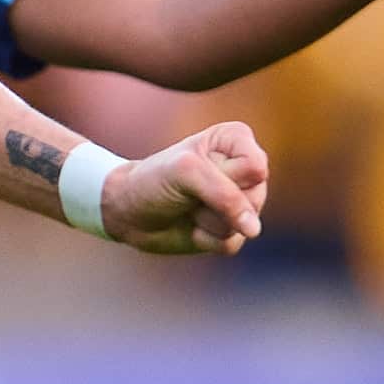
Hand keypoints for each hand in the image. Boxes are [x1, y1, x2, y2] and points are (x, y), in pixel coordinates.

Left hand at [101, 121, 269, 255]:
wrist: (128, 212)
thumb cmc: (153, 181)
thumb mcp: (187, 172)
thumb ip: (227, 195)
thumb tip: (255, 230)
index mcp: (236, 140)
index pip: (256, 167)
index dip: (225, 176)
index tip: (196, 168)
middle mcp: (244, 169)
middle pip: (255, 197)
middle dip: (216, 201)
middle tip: (188, 191)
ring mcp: (240, 202)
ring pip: (244, 224)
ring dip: (207, 220)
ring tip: (188, 206)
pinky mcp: (231, 231)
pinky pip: (232, 243)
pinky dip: (205, 239)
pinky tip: (191, 226)